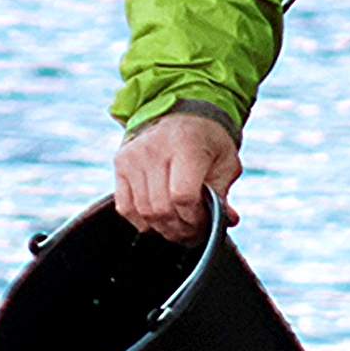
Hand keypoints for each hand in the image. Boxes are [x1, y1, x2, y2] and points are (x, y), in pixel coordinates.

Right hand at [113, 107, 241, 246]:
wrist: (182, 117)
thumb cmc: (208, 142)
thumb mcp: (226, 163)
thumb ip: (223, 193)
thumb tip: (228, 220)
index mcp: (186, 145)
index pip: (183, 196)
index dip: (195, 218)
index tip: (204, 222)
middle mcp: (155, 148)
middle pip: (162, 208)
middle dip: (181, 229)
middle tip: (194, 233)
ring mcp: (133, 156)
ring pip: (144, 212)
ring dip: (163, 228)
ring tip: (179, 228)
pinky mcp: (121, 164)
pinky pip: (126, 208)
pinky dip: (142, 222)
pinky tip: (159, 220)